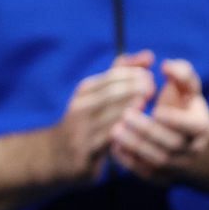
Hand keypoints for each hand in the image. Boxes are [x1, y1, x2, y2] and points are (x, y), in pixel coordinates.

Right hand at [51, 52, 156, 185]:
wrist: (57, 154)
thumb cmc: (87, 121)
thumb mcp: (97, 95)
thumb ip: (122, 75)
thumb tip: (149, 55)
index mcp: (85, 91)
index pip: (110, 77)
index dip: (130, 74)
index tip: (149, 76)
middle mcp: (81, 107)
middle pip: (109, 94)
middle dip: (131, 89)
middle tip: (151, 88)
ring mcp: (83, 129)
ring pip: (109, 116)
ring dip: (128, 109)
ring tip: (147, 105)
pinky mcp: (87, 150)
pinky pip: (108, 141)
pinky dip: (123, 133)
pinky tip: (139, 132)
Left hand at [111, 58, 208, 184]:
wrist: (177, 132)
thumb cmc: (178, 101)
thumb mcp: (183, 84)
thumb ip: (180, 71)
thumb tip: (168, 66)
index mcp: (200, 125)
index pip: (194, 127)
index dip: (175, 119)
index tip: (155, 108)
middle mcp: (192, 149)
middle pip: (172, 145)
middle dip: (148, 131)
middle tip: (125, 115)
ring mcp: (178, 165)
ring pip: (159, 162)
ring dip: (136, 146)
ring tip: (114, 129)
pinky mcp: (162, 176)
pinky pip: (146, 174)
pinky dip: (129, 162)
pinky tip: (113, 145)